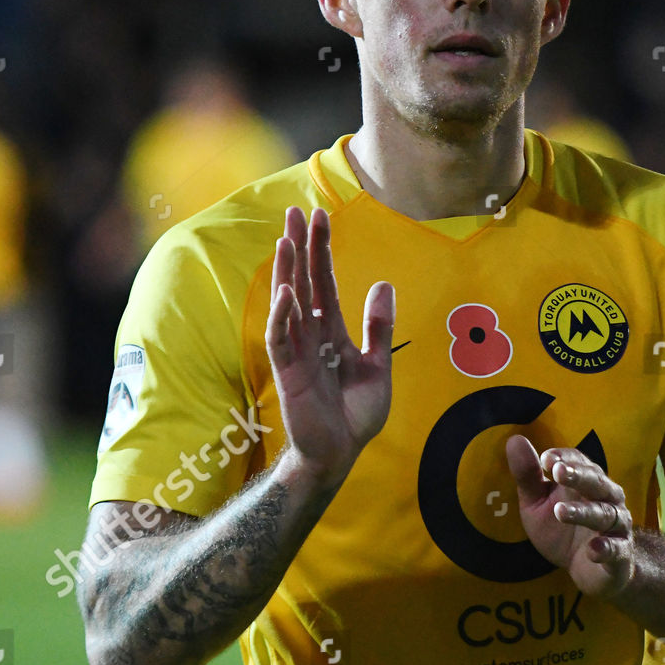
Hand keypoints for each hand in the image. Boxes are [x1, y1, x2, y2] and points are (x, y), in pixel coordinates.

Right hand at [265, 206, 394, 486]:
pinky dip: (282, 315)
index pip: (324, 281)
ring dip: (287, 271)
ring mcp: (296, 352)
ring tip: (286, 238)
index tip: (320, 216)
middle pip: (302, 281)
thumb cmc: (355, 415)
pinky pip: (281, 338)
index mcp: (331, 331)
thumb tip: (383, 284)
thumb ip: (379, 327)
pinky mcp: (287, 372)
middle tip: (295, 211)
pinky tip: (286, 291)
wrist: (341, 454)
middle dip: (300, 247)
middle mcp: (309, 335)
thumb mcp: (378, 365)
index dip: (322, 249)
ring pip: (288, 303)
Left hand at [505, 436, 634, 597]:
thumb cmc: (562, 530)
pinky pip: (617, 549)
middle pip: (596, 483)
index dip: (565, 458)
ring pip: (604, 514)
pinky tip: (593, 550)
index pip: (579, 462)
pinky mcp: (620, 553)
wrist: (592, 571)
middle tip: (558, 473)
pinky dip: (607, 548)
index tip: (546, 459)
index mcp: (586, 482)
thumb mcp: (537, 503)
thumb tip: (515, 440)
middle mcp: (606, 498)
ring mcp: (616, 526)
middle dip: (578, 476)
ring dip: (583, 512)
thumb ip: (528, 475)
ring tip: (560, 512)